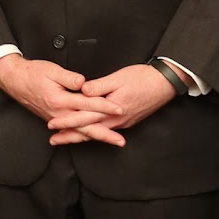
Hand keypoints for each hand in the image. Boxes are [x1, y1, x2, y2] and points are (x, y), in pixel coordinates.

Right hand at [0, 54, 122, 141]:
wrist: (15, 80)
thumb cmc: (32, 73)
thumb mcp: (52, 70)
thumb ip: (69, 78)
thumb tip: (84, 83)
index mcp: (60, 100)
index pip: (88, 104)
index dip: (105, 106)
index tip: (119, 108)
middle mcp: (59, 113)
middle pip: (86, 126)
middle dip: (105, 134)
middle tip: (121, 140)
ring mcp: (56, 119)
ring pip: (80, 132)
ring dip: (97, 137)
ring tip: (112, 141)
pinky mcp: (54, 119)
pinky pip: (72, 131)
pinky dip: (83, 136)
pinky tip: (92, 139)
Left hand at [48, 64, 177, 146]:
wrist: (165, 83)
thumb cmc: (143, 78)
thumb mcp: (119, 78)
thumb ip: (99, 85)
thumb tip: (82, 90)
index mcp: (112, 109)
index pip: (84, 118)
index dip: (67, 121)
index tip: (52, 125)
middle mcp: (117, 120)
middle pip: (89, 131)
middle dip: (70, 136)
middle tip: (54, 140)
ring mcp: (123, 122)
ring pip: (97, 133)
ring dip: (81, 136)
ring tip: (66, 139)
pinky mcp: (127, 120)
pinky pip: (106, 130)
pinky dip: (94, 133)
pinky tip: (88, 133)